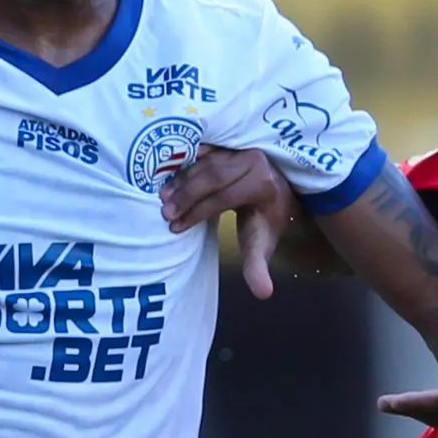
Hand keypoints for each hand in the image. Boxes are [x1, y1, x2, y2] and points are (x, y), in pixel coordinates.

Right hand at [161, 145, 297, 298]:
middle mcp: (253, 161)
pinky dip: (183, 163)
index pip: (225, 196)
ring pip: (204, 162)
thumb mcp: (262, 242)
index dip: (198, 212)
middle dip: (186, 194)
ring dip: (181, 179)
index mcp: (262, 184)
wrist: (276, 189)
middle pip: (213, 176)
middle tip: (165, 211)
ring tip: (162, 196)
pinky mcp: (228, 143)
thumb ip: (259, 267)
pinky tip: (165, 175)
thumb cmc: (264, 220)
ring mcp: (239, 148)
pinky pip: (202, 150)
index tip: (176, 227)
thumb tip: (264, 294)